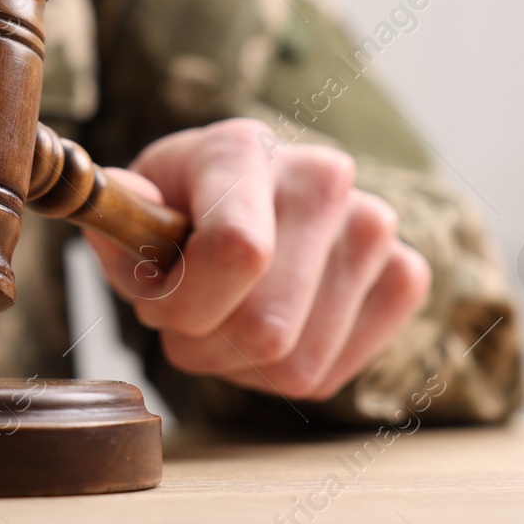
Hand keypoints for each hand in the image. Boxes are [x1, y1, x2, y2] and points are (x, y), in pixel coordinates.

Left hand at [83, 119, 430, 401]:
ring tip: (225, 318)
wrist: (252, 198)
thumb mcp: (134, 205)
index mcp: (243, 149)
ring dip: (238, 365)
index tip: (156, 303)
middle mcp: (322, 176)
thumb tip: (128, 219)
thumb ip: (119, 220)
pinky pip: (331, 374)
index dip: (184, 305)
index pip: (237, 252)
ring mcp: (373, 225)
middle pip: (265, 328)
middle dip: (203, 344)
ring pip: (295, 363)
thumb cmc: (183, 207)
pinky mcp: (404, 274)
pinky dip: (284, 373)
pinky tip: (271, 328)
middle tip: (184, 316)